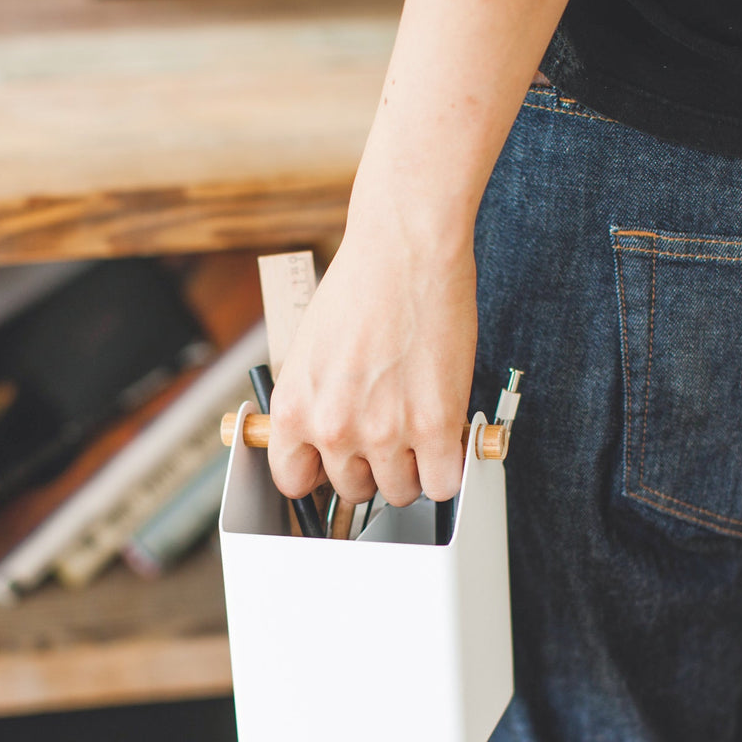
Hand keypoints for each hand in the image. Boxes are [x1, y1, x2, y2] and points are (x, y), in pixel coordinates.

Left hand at [267, 217, 476, 507]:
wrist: (404, 250)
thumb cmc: (359, 287)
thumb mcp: (308, 354)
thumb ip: (312, 403)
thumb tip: (320, 443)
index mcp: (293, 410)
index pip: (293, 482)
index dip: (319, 476)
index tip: (334, 469)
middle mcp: (332, 428)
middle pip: (351, 489)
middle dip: (370, 468)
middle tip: (387, 436)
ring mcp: (385, 433)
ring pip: (398, 491)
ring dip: (411, 469)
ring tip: (418, 432)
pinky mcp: (435, 427)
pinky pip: (443, 484)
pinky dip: (448, 471)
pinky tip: (448, 446)